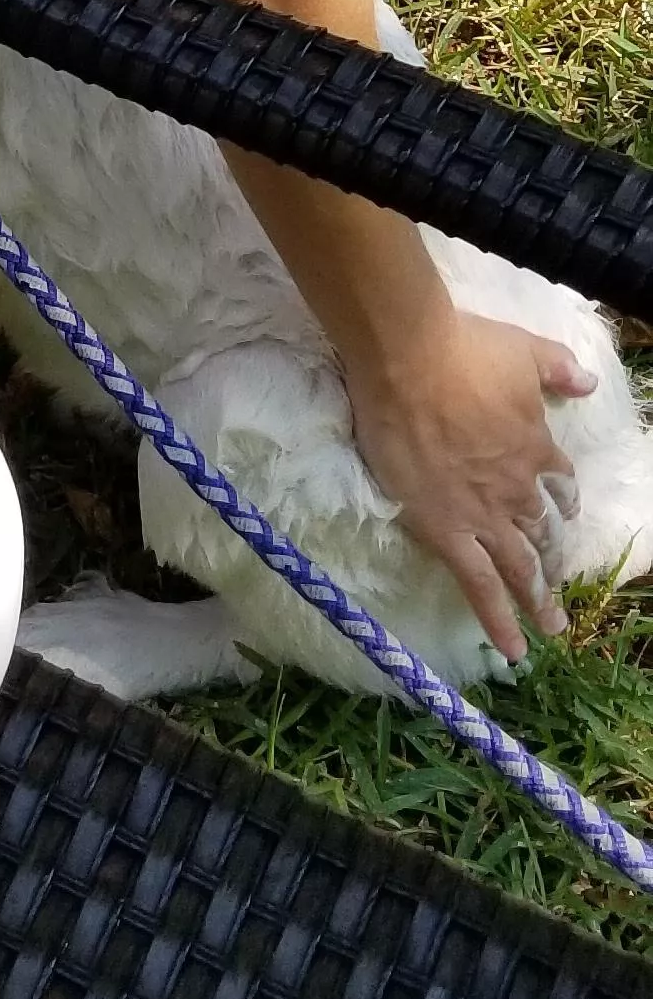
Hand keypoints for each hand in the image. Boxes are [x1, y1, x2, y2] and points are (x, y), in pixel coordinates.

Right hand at [346, 306, 594, 664]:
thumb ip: (559, 369)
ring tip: (551, 630)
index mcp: (537, 449)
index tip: (560, 515)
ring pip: (521, 569)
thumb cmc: (462, 349)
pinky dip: (497, 620)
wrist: (408, 360)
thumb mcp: (524, 350)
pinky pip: (479, 586)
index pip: (559, 486)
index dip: (561, 503)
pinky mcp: (446, 531)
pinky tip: (511, 649)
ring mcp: (484, 515)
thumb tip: (589, 384)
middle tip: (560, 592)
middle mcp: (518, 490)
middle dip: (555, 564)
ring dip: (538, 601)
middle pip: (545, 535)